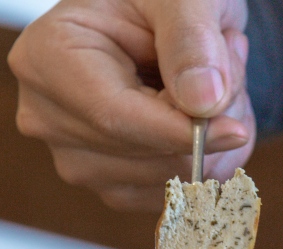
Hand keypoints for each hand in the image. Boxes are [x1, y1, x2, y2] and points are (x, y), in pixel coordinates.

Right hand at [8, 0, 255, 211]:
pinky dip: (209, 162)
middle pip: (145, 156)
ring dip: (214, 142)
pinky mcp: (110, 185)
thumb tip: (203, 101)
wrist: (159, 20)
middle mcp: (48, 117)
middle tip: (230, 63)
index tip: (235, 129)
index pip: (114, 118)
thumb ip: (191, 40)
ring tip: (216, 79)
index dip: (180, 132)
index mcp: (47, 58)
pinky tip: (206, 115)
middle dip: (206, 124)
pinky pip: (175, 194)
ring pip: (168, 181)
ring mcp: (75, 159)